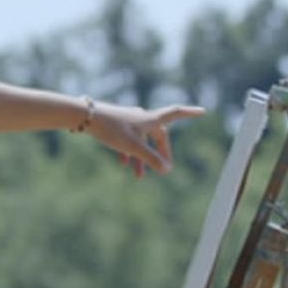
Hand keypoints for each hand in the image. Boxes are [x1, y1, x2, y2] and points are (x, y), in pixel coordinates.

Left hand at [90, 102, 204, 177]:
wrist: (84, 117)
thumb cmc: (111, 129)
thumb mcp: (134, 147)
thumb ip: (150, 159)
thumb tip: (167, 170)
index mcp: (150, 119)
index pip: (175, 113)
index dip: (189, 113)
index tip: (203, 111)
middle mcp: (141, 116)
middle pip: (158, 134)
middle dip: (160, 153)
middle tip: (164, 169)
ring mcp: (129, 120)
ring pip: (141, 140)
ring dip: (142, 157)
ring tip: (138, 176)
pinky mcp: (116, 124)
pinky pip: (128, 139)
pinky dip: (129, 151)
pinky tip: (123, 163)